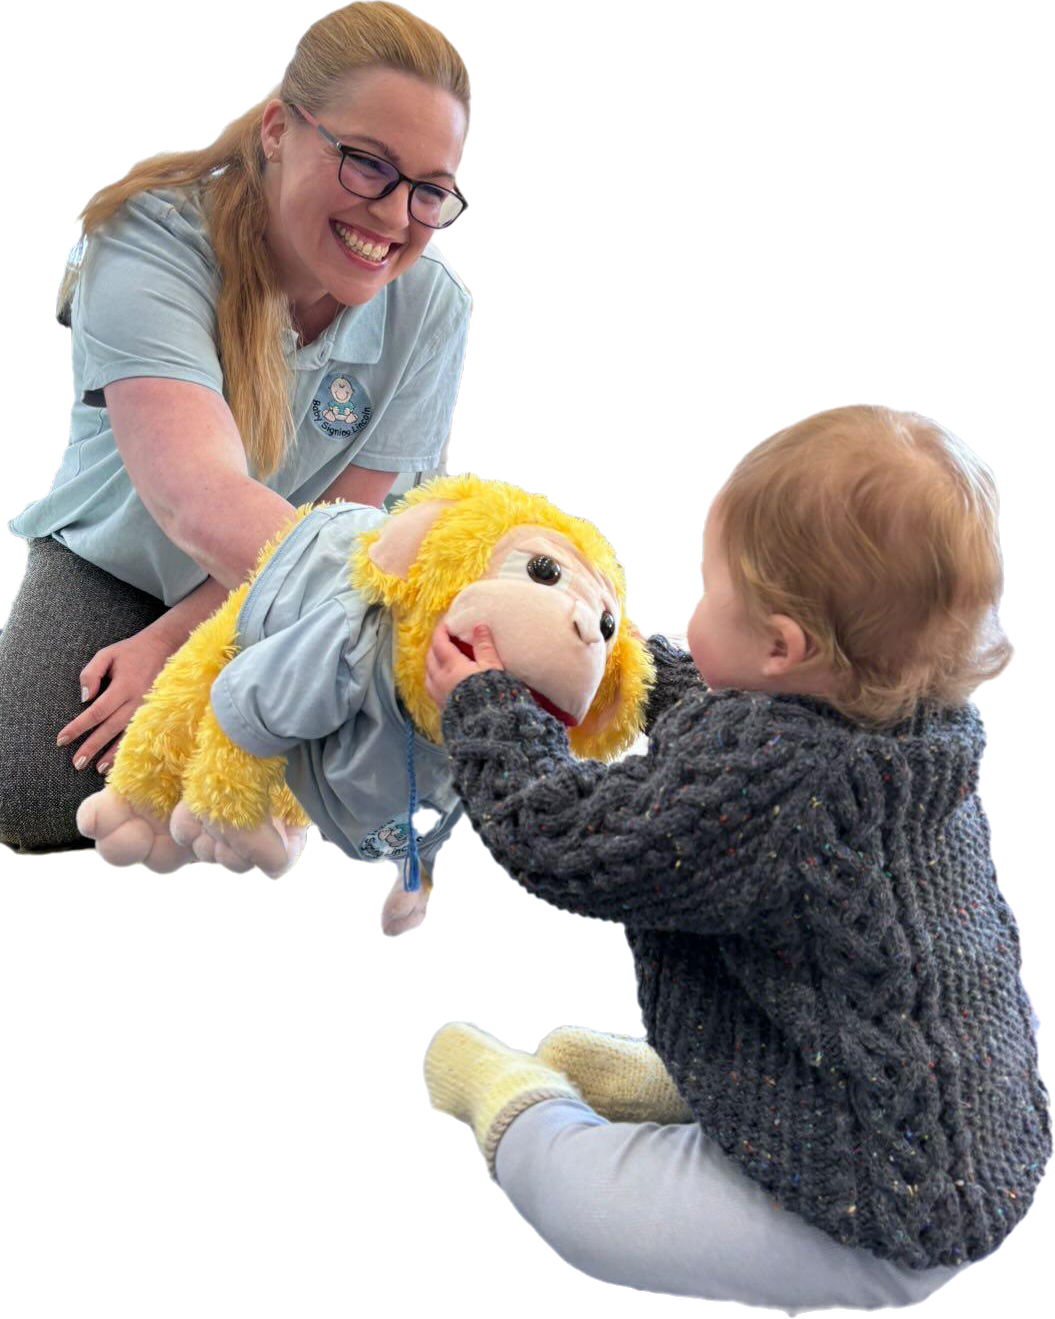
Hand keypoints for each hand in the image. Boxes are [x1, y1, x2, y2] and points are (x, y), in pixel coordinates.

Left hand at [56, 624, 182, 773]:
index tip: (62, 739)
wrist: (164, 648)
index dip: (78, 726)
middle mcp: (136, 700)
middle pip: (110, 727)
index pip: (96, 711)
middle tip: (76, 762)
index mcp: (124, 685)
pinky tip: (118, 759)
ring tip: (96, 768)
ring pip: (126, 735)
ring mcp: (147, 708)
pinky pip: (138, 733)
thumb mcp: (106, 654)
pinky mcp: (153, 712)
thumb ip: (91, 674)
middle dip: (92, 746)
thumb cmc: (131, 651)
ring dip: (111, 753)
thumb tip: (84, 699)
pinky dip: (127, 747)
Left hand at [424, 622, 504, 711]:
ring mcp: (439, 694)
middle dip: (435, 645)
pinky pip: (431, 687)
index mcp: (452, 666)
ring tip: (441, 658)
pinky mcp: (442, 707)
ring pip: (428, 673)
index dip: (441, 631)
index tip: (445, 622)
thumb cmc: (491, 694)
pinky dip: (434, 677)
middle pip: (430, 657)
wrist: (487, 727)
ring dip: (432, 662)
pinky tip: (442, 680)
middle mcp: (440, 679)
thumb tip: (478, 626)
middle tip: (444, 638)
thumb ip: (484, 647)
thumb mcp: (492, 668)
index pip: (440, 643)